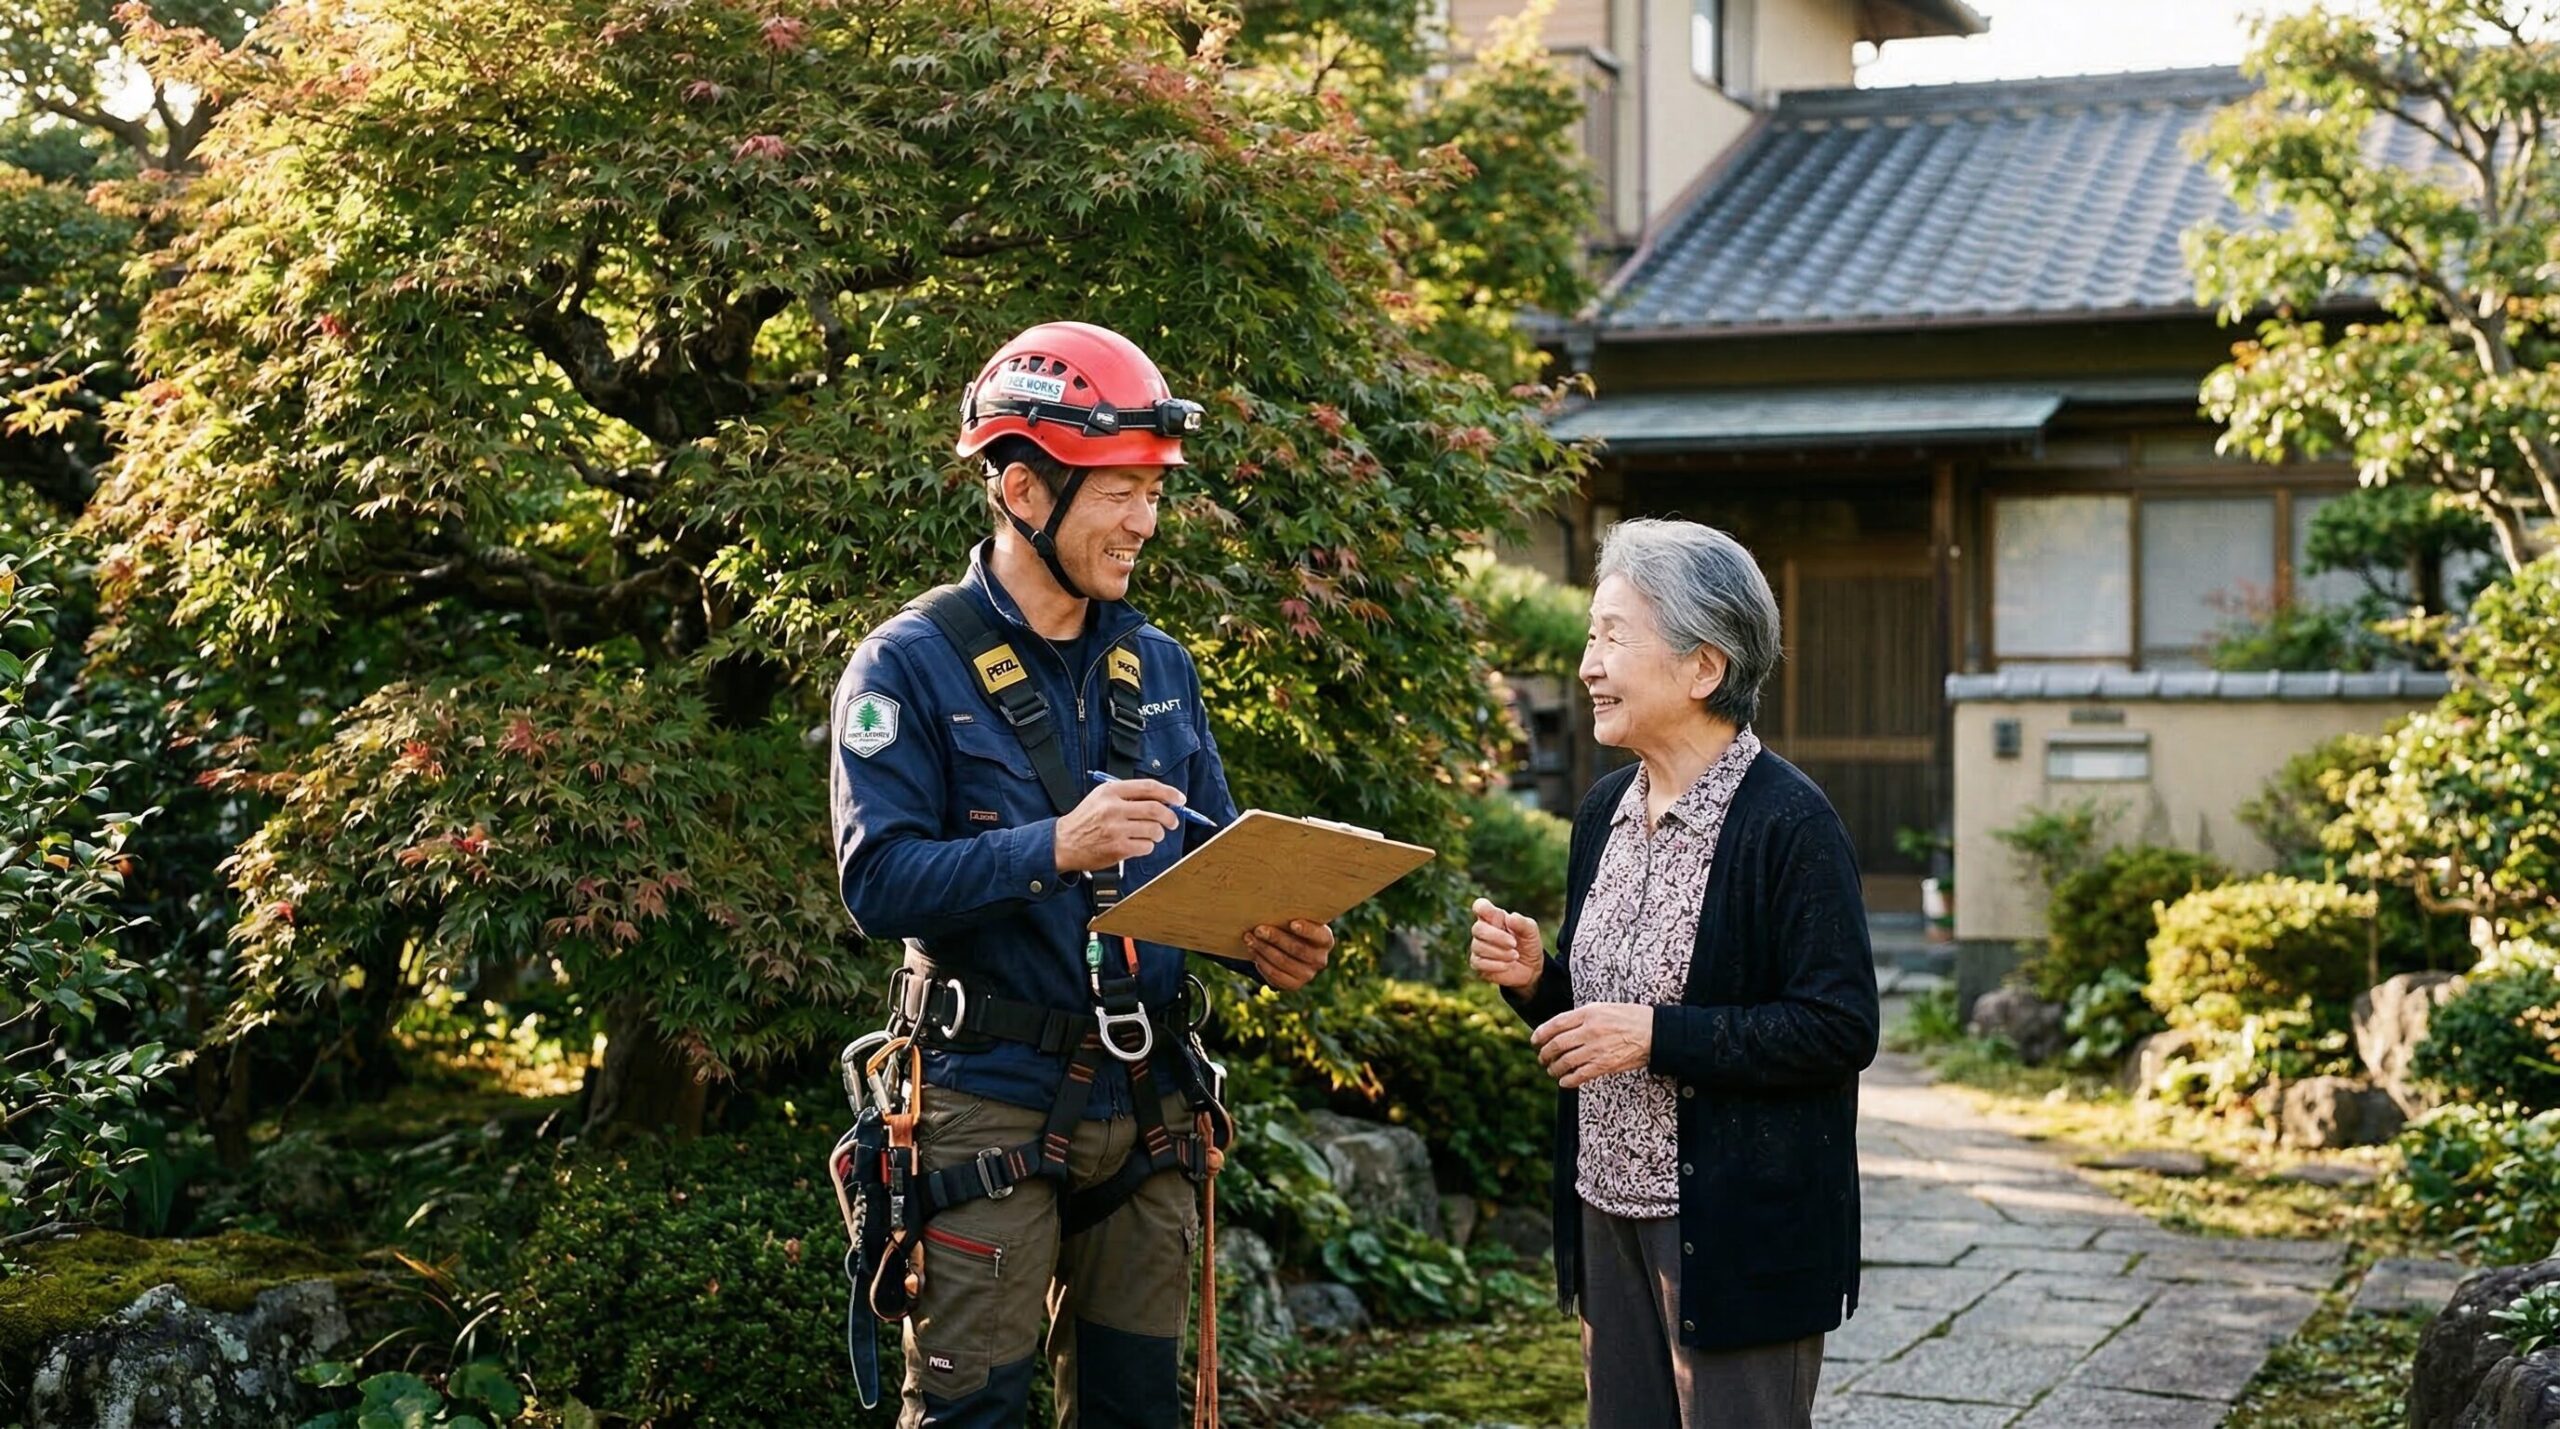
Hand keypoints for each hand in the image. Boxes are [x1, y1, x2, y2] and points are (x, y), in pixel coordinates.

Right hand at [1053, 778, 1184, 872]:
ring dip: (1158, 834)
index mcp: (1111, 791)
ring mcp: (1116, 829)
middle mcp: (1113, 808)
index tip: (1180, 799)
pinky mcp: (1118, 848)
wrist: (1064, 842)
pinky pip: (1146, 847)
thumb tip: (1162, 799)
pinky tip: (1138, 844)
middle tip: (1173, 821)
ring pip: (1154, 830)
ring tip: (1151, 834)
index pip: (1148, 787)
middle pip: (1155, 809)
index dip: (1169, 792)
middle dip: (1170, 816)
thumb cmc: (1086, 820)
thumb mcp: (1101, 797)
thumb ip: (1128, 795)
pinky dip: (1147, 846)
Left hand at [1244, 919, 1333, 991]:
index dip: (1307, 930)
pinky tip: (1253, 952)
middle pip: (1297, 949)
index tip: (1292, 923)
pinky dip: (1262, 963)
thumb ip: (1290, 915)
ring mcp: (1308, 974)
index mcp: (1325, 940)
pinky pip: (1275, 975)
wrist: (1289, 950)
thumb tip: (1270, 902)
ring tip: (1249, 938)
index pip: (1319, 936)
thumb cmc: (1291, 928)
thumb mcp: (1296, 919)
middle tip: (1258, 929)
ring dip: (1263, 949)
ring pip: (1283, 962)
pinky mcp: (1294, 985)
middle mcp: (1320, 959)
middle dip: (1275, 938)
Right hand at [1467, 897, 1544, 993]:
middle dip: (1497, 937)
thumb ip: (1522, 923)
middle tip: (1514, 943)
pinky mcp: (1478, 964)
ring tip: (1515, 956)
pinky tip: (1507, 965)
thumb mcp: (1531, 932)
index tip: (1495, 916)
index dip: (1482, 908)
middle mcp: (1483, 930)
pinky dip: (1495, 964)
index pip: (1480, 906)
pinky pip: (1479, 963)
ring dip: (1500, 953)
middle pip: (1478, 929)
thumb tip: (1510, 918)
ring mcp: (1478, 947)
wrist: (1530, 968)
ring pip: (1478, 947)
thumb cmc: (1528, 944)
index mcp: (1494, 917)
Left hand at [1530, 1004, 1653, 1088]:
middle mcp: (1589, 1031)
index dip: (1540, 1034)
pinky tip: (1564, 1081)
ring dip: (1554, 1069)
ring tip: (1552, 1070)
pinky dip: (1567, 1081)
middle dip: (1544, 1054)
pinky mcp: (1604, 1066)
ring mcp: (1596, 1049)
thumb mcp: (1603, 1008)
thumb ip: (1581, 1017)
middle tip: (1542, 1058)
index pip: (1555, 1024)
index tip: (1534, 1041)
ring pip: (1564, 1062)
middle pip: (1556, 1045)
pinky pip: (1579, 1076)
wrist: (1654, 1032)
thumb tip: (1559, 1028)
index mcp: (1588, 1014)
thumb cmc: (1628, 1018)